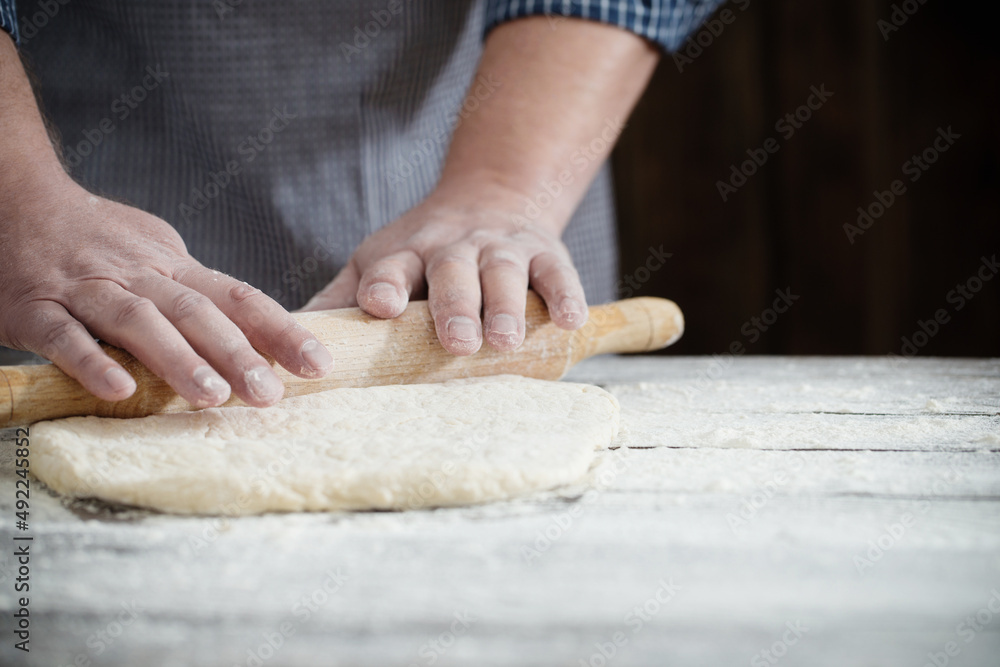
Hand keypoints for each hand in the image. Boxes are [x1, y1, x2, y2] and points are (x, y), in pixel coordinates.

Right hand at [0, 177, 332, 406]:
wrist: (16, 199)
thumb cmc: (98, 241)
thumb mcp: (159, 256)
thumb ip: (201, 294)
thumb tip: (261, 332)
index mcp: (174, 266)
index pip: (239, 297)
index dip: (280, 330)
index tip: (317, 364)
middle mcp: (139, 276)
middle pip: (196, 311)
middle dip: (236, 354)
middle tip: (269, 395)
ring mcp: (87, 290)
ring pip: (138, 321)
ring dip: (177, 359)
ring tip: (211, 396)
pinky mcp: (36, 308)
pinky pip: (65, 337)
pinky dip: (92, 362)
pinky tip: (119, 390)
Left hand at [300, 189, 588, 354]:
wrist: (490, 197)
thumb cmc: (423, 251)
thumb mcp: (376, 262)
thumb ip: (339, 299)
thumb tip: (285, 343)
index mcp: (404, 255)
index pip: (390, 268)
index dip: (384, 284)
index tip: (380, 306)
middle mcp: (452, 247)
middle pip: (452, 272)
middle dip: (454, 306)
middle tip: (456, 342)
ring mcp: (500, 249)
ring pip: (503, 273)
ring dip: (506, 306)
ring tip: (505, 341)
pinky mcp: (544, 253)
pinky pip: (557, 273)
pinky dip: (564, 295)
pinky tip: (567, 322)